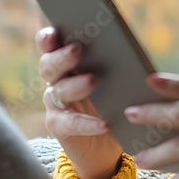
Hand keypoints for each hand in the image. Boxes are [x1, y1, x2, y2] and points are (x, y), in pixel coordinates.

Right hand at [36, 26, 124, 178]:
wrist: (108, 148)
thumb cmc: (114, 105)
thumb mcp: (117, 82)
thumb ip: (116, 65)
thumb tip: (130, 48)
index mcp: (68, 65)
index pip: (52, 47)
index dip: (48, 38)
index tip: (53, 30)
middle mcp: (56, 82)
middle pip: (49, 65)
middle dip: (61, 56)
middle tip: (77, 50)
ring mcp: (55, 105)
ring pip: (57, 91)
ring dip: (74, 84)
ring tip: (92, 80)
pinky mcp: (60, 128)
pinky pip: (70, 123)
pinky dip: (87, 123)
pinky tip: (104, 123)